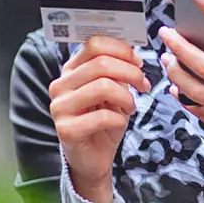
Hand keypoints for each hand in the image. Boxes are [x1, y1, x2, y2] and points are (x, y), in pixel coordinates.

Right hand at [48, 36, 150, 202]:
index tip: (138, 62)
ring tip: (131, 106)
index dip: (122, 50)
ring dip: (126, 97)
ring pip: (103, 87)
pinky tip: (119, 123)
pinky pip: (102, 116)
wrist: (93, 158)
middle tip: (143, 85)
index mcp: (71, 70)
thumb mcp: (114, 91)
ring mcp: (60, 107)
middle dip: (131, 72)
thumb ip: (118, 70)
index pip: (94, 44)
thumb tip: (132, 52)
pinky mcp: (65, 129)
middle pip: (101, 63)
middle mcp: (61, 85)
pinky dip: (119, 118)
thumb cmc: (104, 122)